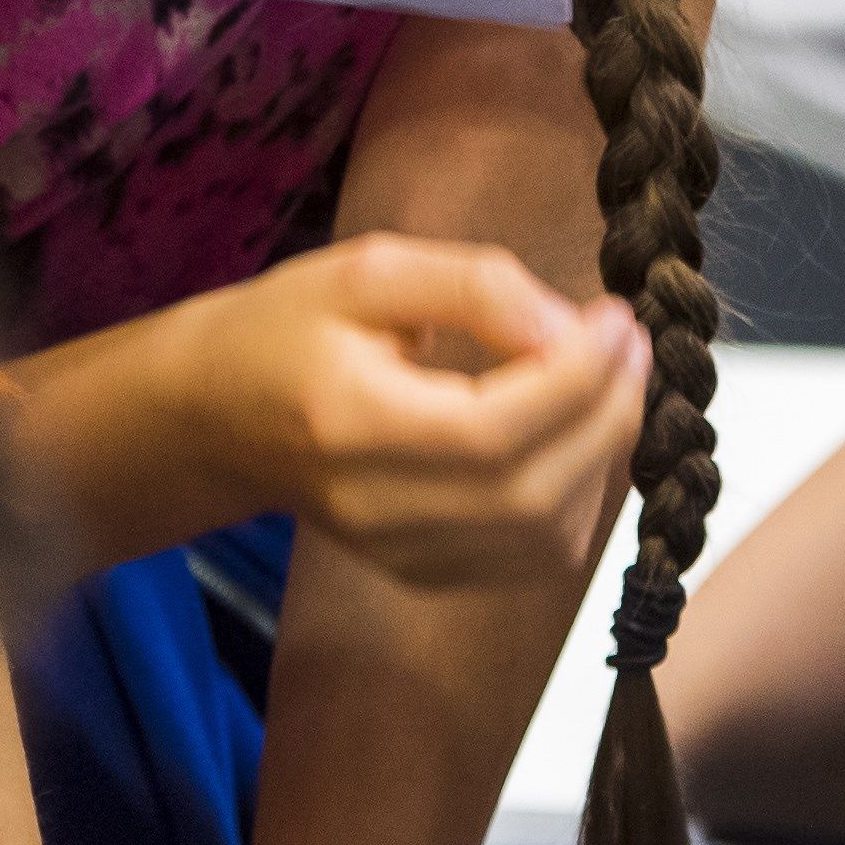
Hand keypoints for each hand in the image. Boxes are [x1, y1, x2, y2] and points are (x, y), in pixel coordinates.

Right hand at [193, 235, 647, 591]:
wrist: (215, 416)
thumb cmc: (289, 329)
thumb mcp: (369, 272)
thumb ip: (475, 287)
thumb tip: (571, 330)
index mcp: (349, 423)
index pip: (491, 431)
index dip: (576, 380)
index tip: (616, 317)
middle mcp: (373, 507)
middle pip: (530, 494)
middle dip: (607, 415)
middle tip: (629, 346)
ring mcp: (398, 553)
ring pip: (544, 537)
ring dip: (601, 458)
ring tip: (606, 383)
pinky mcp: (423, 572)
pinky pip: (530, 558)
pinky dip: (576, 497)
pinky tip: (571, 435)